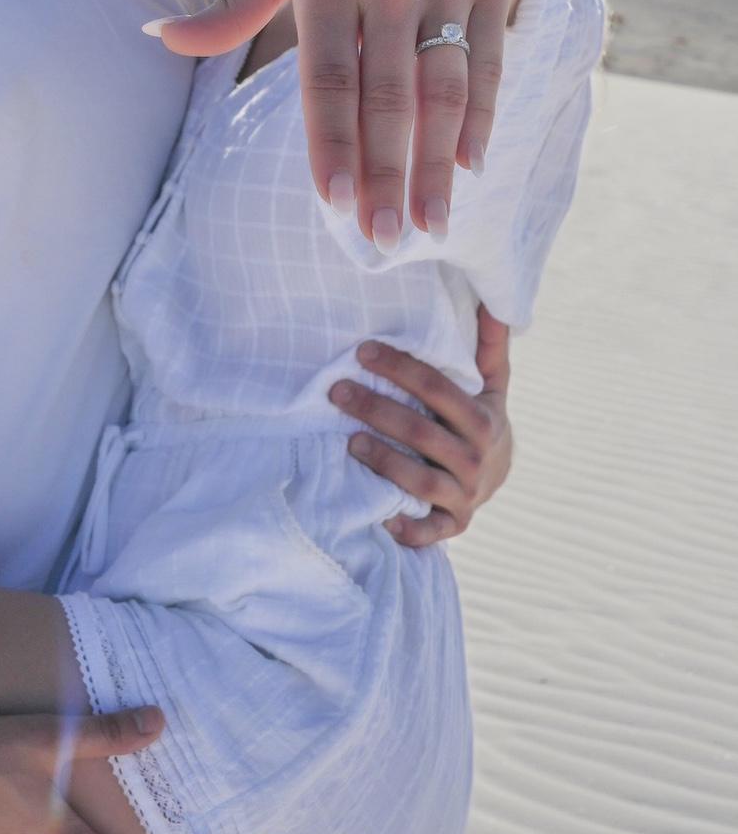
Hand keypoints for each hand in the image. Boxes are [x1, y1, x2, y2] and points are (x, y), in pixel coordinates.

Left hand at [152, 0, 509, 246]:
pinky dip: (481, 116)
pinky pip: (487, 61)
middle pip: (389, 98)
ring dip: (439, 163)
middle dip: (387, 175)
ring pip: (443, 89)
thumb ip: (227, 9)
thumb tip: (156, 37)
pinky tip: (471, 165)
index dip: (332, 142)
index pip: (328, 79)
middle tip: (384, 240)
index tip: (334, 202)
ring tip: (430, 223)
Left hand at [329, 306, 512, 545]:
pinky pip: (429, 532)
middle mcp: (477, 461)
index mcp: (485, 421)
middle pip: (423, 434)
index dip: (401, 368)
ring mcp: (465, 496)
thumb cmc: (479, 419)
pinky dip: (408, 529)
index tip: (362, 351)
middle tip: (336, 391)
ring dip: (384, 462)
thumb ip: (489, 346)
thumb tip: (495, 300)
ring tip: (347, 441)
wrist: (497, 476)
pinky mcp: (452, 526)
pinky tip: (379, 517)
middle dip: (377, 410)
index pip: (439, 389)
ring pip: (421, 483)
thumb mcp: (492, 384)